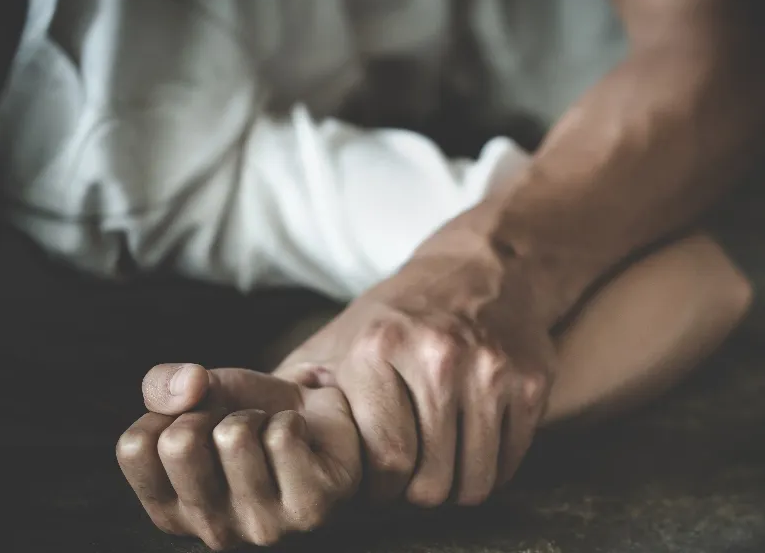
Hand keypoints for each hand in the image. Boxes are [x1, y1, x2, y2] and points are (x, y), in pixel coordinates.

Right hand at [116, 363, 361, 549]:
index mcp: (171, 511)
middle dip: (212, 413)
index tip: (199, 422)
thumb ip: (164, 385)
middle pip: (179, 444)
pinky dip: (291, 419)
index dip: (170, 415)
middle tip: (240, 427)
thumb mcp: (197, 392)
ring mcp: (263, 528)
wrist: (317, 415)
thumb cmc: (249, 413)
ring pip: (235, 436)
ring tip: (271, 435)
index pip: (134, 448)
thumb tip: (187, 388)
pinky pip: (282, 438)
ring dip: (257, 417)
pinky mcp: (310, 510)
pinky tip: (301, 442)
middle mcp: (213, 532)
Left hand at [276, 254, 554, 506]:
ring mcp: (491, 369)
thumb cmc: (398, 318)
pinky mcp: (531, 381)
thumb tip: (233, 435)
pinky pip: (509, 464)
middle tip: (408, 474)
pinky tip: (471, 444)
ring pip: (472, 483)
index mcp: (379, 347)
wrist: (482, 270)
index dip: (376, 486)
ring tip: (438, 462)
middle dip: (413, 493)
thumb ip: (287, 392)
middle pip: (427, 481)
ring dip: (453, 487)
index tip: (374, 475)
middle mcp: (438, 356)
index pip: (381, 462)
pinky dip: (489, 469)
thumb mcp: (336, 340)